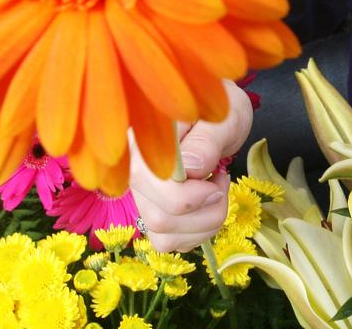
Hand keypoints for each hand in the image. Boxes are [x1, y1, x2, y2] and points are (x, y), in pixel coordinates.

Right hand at [128, 79, 253, 252]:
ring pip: (164, 236)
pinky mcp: (152, 211)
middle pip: (159, 218)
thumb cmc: (219, 108)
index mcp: (138, 141)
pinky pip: (169, 242)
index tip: (218, 175)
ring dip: (206, 222)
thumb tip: (192, 169)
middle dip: (206, 209)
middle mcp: (130, 171)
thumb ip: (207, 141)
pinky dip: (198, 233)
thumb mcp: (222, 116)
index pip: (150, 186)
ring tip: (217, 189)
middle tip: (222, 180)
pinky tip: (208, 207)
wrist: (217, 114)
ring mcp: (140, 195)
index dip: (190, 194)